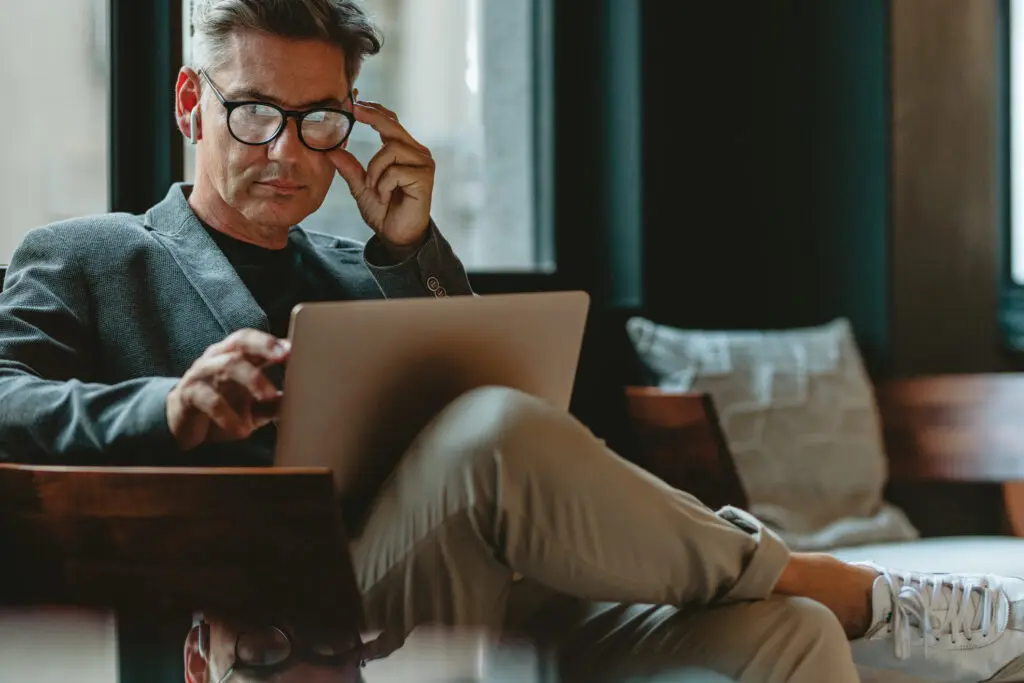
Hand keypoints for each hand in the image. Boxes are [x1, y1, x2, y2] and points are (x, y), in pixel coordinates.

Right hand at [166, 329, 289, 451]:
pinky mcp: (188, 394)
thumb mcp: (254, 408)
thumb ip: (274, 404)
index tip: (297, 348)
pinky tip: (242, 430)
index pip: (256, 340)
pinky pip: (208, 399)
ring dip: (251, 379)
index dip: (275, 342)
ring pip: (226, 365)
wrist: (182, 425)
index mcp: (237, 356)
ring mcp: (202, 373)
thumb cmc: (223, 408)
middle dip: (264, 345)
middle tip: (285, 355)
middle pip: (241, 341)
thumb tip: (303, 404)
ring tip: (269, 396)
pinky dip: (227, 415)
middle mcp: (219, 358)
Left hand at [329, 101, 434, 252]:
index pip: (391, 122)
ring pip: (391, 149)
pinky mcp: (424, 178)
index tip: (356, 103)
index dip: (375, 111)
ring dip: (375, 170)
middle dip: (373, 117)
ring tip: (375, 189)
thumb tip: (330, 150)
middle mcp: (417, 153)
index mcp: (404, 151)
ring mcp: (423, 164)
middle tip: (354, 109)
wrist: (397, 236)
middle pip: (393, 126)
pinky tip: (386, 197)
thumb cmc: (384, 211)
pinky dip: (383, 185)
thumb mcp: (362, 187)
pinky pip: (395, 171)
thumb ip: (350, 168)